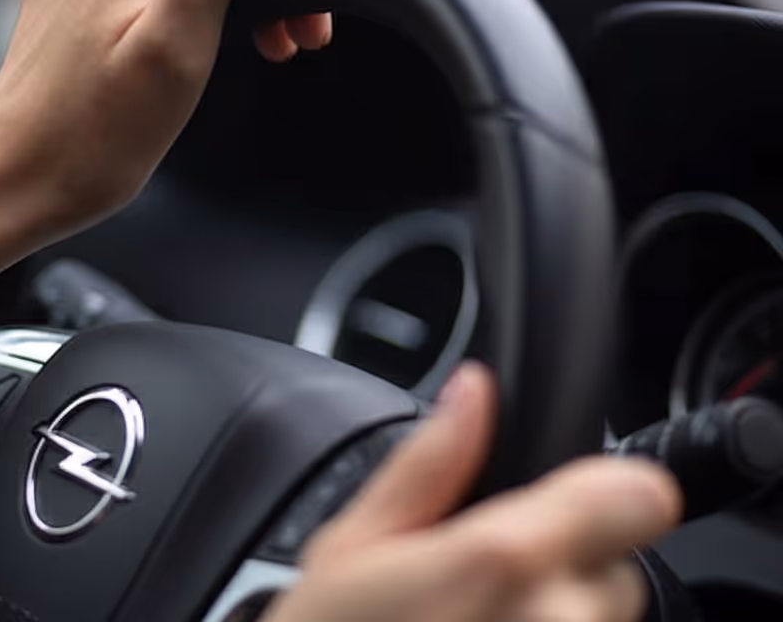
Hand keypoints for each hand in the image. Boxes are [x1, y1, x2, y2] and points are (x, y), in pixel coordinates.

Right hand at [264, 363, 682, 621]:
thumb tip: (472, 391)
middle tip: (482, 583)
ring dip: (555, 618)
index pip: (640, 497)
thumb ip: (427, 463)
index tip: (572, 496)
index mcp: (505, 558)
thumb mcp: (351, 547)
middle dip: (564, 565)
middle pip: (616, 566)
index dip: (609, 488)